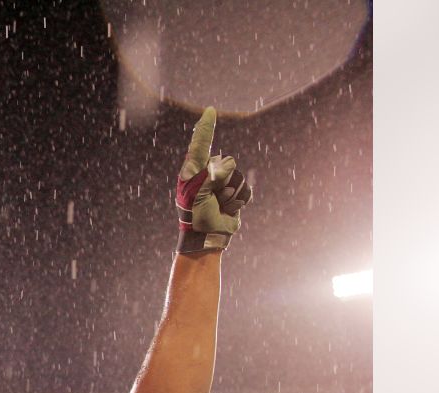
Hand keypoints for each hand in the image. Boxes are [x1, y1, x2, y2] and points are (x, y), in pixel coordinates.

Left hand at [175, 107, 251, 252]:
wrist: (207, 236)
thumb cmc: (196, 216)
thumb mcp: (196, 194)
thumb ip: (210, 176)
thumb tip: (228, 163)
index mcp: (193, 170)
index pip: (201, 144)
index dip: (206, 127)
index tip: (210, 111)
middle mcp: (209, 172)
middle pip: (226, 163)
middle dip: (221, 182)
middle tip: (210, 199)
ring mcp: (223, 182)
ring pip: (237, 176)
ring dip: (229, 195)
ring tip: (218, 205)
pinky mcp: (235, 192)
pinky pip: (245, 190)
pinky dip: (238, 201)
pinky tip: (228, 209)